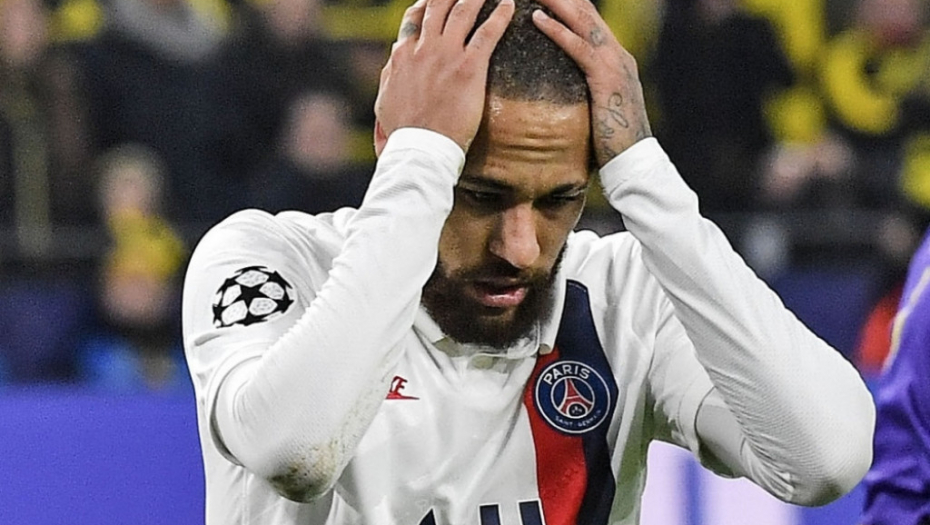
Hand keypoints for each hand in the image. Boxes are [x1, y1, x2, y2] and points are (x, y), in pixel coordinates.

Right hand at [375, 0, 514, 151]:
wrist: (419, 150)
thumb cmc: (402, 135)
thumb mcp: (384, 102)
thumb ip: (391, 75)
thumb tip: (396, 56)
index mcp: (402, 57)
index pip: (414, 18)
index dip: (427, 4)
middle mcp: (423, 49)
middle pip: (438, 5)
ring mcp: (446, 55)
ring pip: (462, 10)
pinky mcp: (469, 68)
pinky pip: (487, 32)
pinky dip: (500, 15)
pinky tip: (508, 4)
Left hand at [531, 0, 651, 165]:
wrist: (635, 162)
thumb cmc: (612, 142)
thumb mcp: (596, 107)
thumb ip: (584, 90)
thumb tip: (561, 89)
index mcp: (615, 59)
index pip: (588, 19)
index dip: (568, 1)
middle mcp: (617, 54)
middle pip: (585, 10)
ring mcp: (615, 64)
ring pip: (582, 20)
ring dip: (556, 0)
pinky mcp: (607, 79)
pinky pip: (579, 48)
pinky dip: (557, 31)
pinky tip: (536, 18)